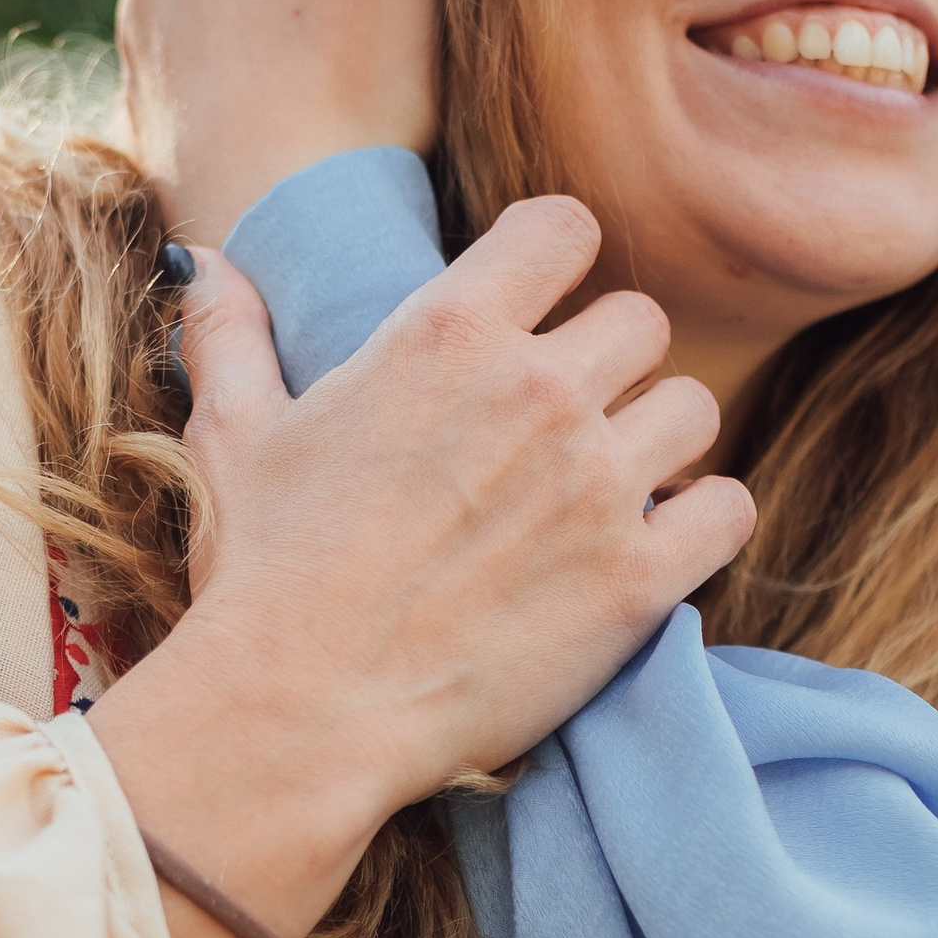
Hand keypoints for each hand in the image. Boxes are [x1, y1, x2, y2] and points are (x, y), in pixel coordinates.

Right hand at [86, 198, 751, 937]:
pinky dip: (702, 525)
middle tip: (566, 427)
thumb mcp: (233, 436)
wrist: (302, 709)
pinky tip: (655, 547)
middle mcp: (537, 389)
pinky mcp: (637, 577)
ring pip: (692, 411)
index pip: (566, 228)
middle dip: (608, 366)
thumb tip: (210, 263)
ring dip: (659, 443)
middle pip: (640, 323)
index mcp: (446, 330)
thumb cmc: (263, 572)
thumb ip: (231, 336)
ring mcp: (596, 483)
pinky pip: (727, 510)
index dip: (560, 263)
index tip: (544, 308)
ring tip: (613, 488)